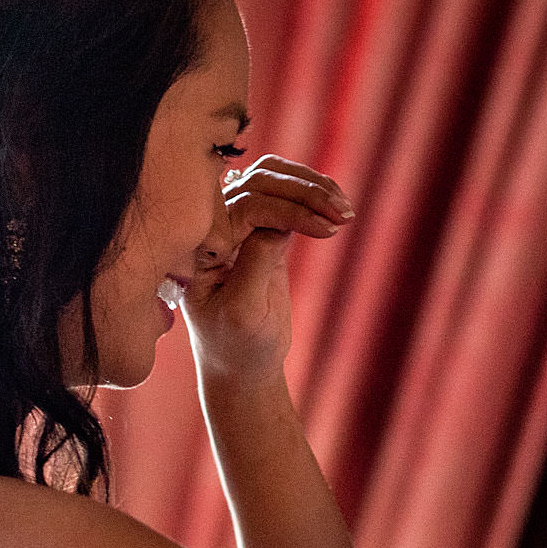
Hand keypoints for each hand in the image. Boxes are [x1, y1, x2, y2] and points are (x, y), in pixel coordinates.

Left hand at [183, 154, 354, 386]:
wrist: (243, 366)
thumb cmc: (237, 345)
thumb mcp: (244, 311)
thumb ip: (255, 262)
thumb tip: (279, 222)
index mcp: (202, 245)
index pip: (245, 205)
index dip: (288, 209)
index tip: (326, 229)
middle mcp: (215, 227)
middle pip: (259, 182)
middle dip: (303, 192)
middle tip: (342, 214)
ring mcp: (238, 225)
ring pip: (272, 181)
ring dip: (311, 187)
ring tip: (345, 210)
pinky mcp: (262, 231)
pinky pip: (285, 197)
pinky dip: (312, 197)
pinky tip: (338, 211)